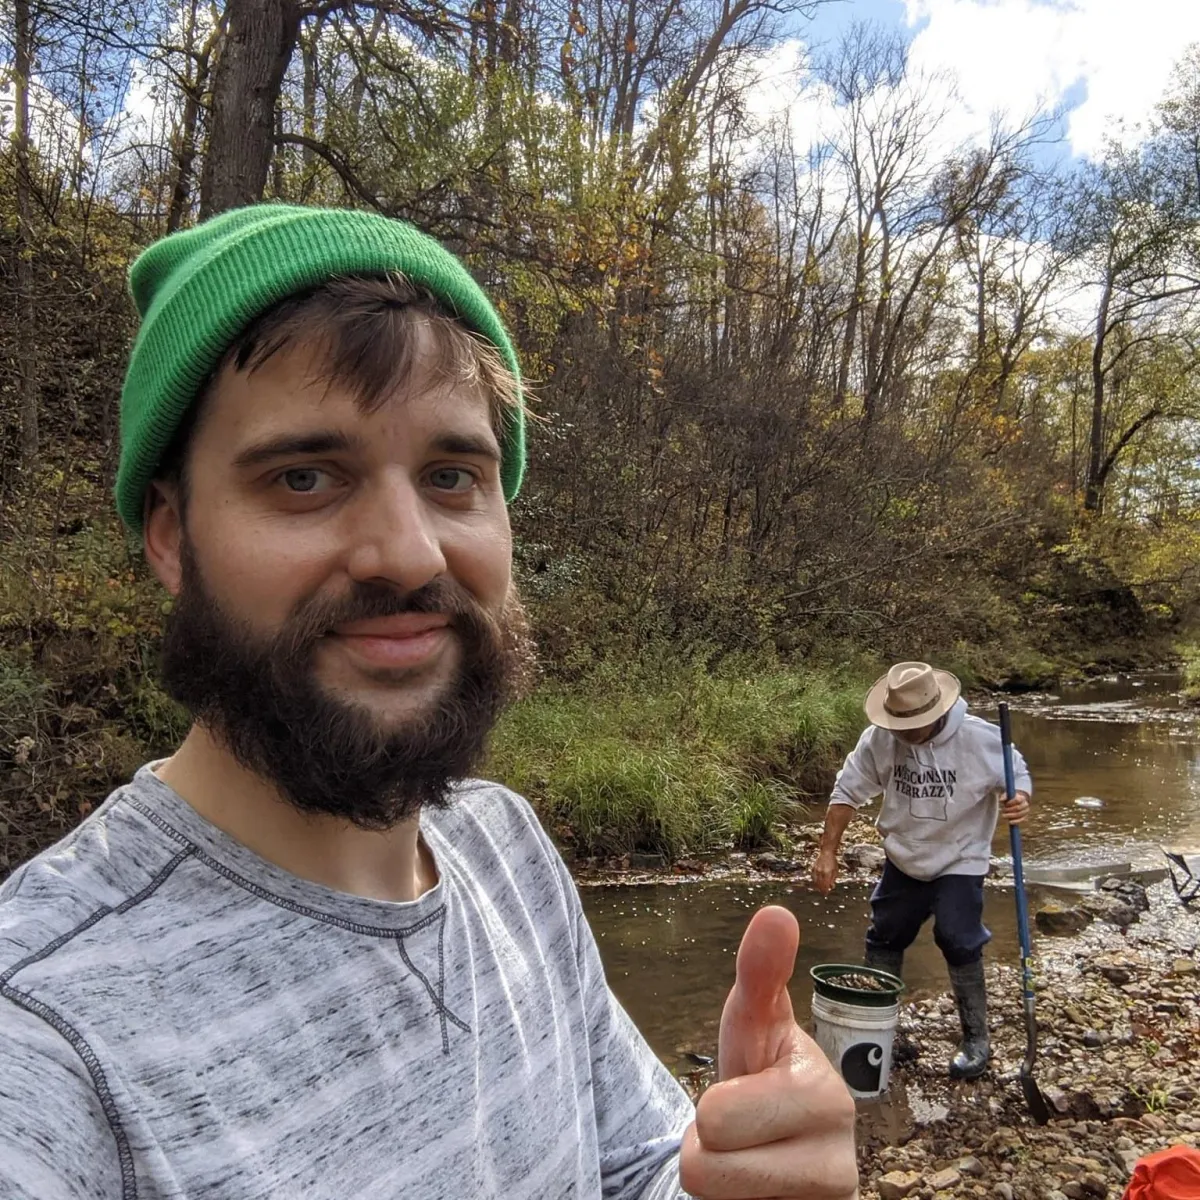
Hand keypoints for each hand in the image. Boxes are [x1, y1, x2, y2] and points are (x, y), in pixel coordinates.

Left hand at [678, 907, 858, 1198]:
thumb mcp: (753, 1025)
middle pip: (704, 1166)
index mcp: (828, 1099)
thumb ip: (760, 973)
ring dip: (716, 1182)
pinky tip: (757, 1192)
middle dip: (706, 1145)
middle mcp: (842, 1168)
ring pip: (710, 1196)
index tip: (735, 1109)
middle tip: (738, 1133)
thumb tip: (777, 911)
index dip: (711, 1111)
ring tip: (746, 1162)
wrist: (780, 1152)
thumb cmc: (763, 1078)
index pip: (715, 1118)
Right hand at [811, 849, 838, 894]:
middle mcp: (821, 872)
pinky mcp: (813, 868)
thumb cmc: (832, 861)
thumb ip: (833, 879)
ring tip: (820, 889)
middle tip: (823, 893)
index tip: (826, 894)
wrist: (826, 852)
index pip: (825, 885)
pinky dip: (814, 881)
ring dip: (817, 886)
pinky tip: (816, 883)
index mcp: (827, 873)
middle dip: (821, 889)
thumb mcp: (836, 870)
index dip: (825, 890)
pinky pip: (813, 877)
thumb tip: (832, 887)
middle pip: (820, 884)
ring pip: (816, 881)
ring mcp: (816, 870)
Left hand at [1003, 790, 1030, 823]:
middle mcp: (1026, 804)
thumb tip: (1001, 800)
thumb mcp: (1007, 796)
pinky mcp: (1025, 817)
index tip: (1006, 804)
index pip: (1017, 800)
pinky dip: (1015, 821)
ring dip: (1010, 815)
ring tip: (1003, 815)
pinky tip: (1009, 822)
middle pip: (1018, 808)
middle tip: (1002, 810)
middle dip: (1009, 810)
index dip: (1011, 803)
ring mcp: (1026, 811)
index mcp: (1022, 798)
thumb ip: (1004, 797)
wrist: (1016, 803)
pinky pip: (1021, 820)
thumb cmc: (1011, 799)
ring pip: (1019, 814)